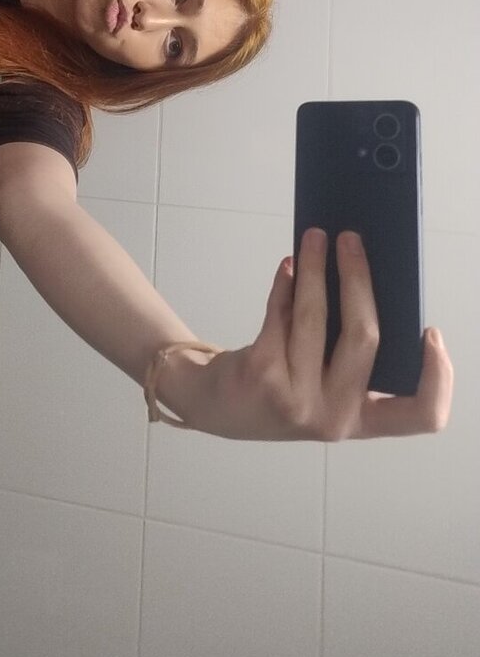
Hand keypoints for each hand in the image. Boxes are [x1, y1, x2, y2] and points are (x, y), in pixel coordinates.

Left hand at [174, 229, 452, 440]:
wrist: (218, 406)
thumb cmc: (282, 383)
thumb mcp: (324, 384)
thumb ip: (347, 352)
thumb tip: (361, 273)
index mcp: (362, 419)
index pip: (422, 415)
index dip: (439, 376)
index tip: (430, 331)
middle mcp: (335, 417)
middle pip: (365, 337)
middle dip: (359, 278)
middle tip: (352, 239)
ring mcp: (297, 399)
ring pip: (316, 316)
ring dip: (316, 267)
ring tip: (315, 237)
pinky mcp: (262, 375)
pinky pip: (280, 314)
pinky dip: (285, 284)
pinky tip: (288, 266)